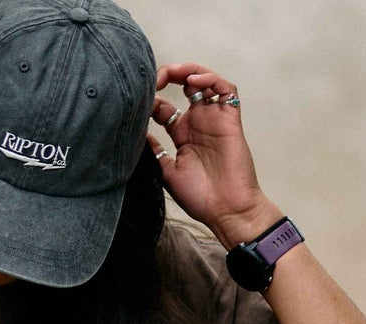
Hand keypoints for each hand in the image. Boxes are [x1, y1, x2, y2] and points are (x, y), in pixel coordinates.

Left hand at [148, 62, 278, 250]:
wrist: (227, 211)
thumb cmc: (200, 198)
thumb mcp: (167, 172)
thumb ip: (154, 151)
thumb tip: (134, 134)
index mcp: (182, 135)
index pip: (163, 107)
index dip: (150, 98)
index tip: (137, 101)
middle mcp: (198, 123)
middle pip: (183, 86)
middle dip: (167, 76)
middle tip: (153, 78)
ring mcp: (215, 119)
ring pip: (204, 81)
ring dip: (188, 71)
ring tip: (172, 73)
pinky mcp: (231, 120)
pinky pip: (226, 89)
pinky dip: (211, 79)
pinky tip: (194, 82)